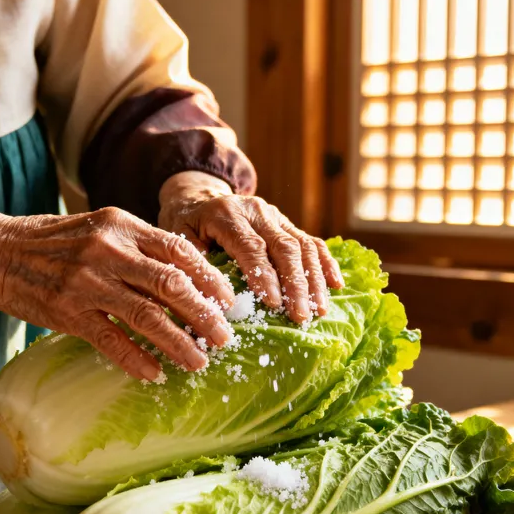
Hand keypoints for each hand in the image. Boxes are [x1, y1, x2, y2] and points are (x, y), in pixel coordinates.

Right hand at [0, 208, 235, 380]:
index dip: (209, 277)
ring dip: (179, 343)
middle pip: (171, 285)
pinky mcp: (68, 313)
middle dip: (205, 314)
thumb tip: (185, 275)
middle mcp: (108, 251)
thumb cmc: (55, 242)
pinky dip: (137, 360)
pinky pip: (112, 342)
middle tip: (224, 336)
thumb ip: (139, 245)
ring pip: (147, 317)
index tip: (228, 299)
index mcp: (121, 225)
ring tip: (199, 362)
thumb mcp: (100, 228)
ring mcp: (87, 283)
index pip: (178, 250)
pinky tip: (156, 373)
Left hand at [158, 171, 343, 322]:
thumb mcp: (177, 238)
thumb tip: (208, 298)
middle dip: (295, 284)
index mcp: (225, 214)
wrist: (197, 197)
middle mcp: (255, 211)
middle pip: (283, 246)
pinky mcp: (286, 223)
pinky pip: (312, 242)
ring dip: (314, 280)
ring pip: (302, 245)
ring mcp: (275, 215)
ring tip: (319, 311)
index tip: (273, 303)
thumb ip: (192, 262)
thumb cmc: (186, 225)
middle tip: (301, 316)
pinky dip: (325, 263)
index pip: (250, 246)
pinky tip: (336, 285)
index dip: (263, 275)